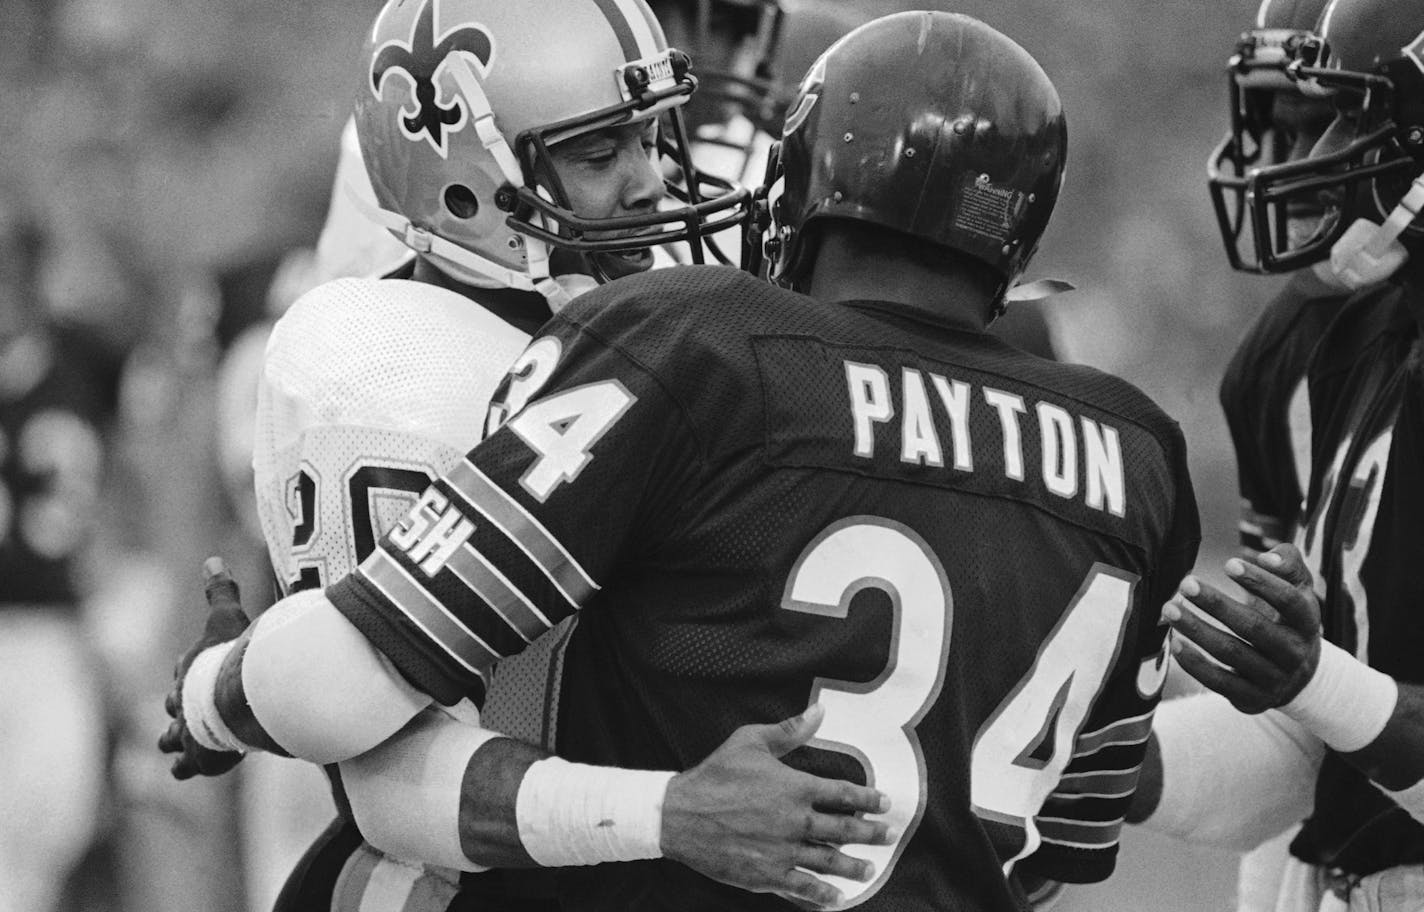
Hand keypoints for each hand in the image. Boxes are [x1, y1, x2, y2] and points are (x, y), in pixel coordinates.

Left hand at [158, 557, 250, 778]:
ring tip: (183, 747)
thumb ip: (221, 591)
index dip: (190, 675)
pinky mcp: (194, 758)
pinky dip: (188, 766)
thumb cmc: (230, 656)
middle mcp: (180, 702)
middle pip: (173, 705)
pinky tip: (191, 768)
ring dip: (176, 742)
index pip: (183, 672)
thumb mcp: (226, 617)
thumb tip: (212, 558)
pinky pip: (185, 767)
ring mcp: (185, 732)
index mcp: (187, 670)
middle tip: (193, 713)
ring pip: (170, 739)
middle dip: (180, 709)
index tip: (198, 677)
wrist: (231, 697)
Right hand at [661, 704, 891, 907]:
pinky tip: (836, 900)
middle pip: (844, 830)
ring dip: (853, 867)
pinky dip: (822, 896)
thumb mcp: (750, 742)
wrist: (679, 815)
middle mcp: (795, 821)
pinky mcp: (766, 875)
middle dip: (870, 833)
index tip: (885, 802)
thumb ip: (789, 730)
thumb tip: (820, 712)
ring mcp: (782, 851)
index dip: (868, 799)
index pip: (843, 794)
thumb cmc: (715, 774)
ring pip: (829, 862)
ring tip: (870, 870)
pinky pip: (802, 888)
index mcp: (794, 788)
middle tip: (888, 835)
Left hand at [1164, 544, 1322, 713]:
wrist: (1299, 675)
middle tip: (1186, 583)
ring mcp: (1274, 678)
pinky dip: (1195, 664)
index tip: (1227, 564)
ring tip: (1170, 608)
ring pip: (1231, 654)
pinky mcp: (1252, 698)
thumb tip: (1266, 556)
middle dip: (1217, 604)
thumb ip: (1288, 563)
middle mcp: (1294, 653)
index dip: (1260, 582)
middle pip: (1254, 628)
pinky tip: (1175, 643)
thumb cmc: (1287, 618)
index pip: (1289, 601)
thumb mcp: (1298, 588)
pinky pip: (1219, 682)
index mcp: (1307, 622)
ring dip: (1197, 630)